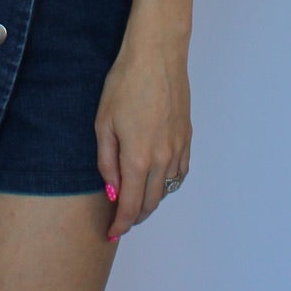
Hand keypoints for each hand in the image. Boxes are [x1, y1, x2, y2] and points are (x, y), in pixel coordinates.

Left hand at [94, 30, 191, 241]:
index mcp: (138, 158)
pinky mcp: (187, 137)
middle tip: (121, 221)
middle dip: (136, 216)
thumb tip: (113, 190)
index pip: (132, 205)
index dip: (121, 223)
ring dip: (152, 200)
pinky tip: (158, 180)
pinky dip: (169, 183)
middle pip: (152, 202)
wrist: (156, 56)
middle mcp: (163, 159)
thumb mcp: (103, 123)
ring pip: (168, 189)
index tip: (112, 233)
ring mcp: (178, 148)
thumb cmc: (124, 83)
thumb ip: (107, 162)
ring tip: (137, 200)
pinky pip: (180, 172)